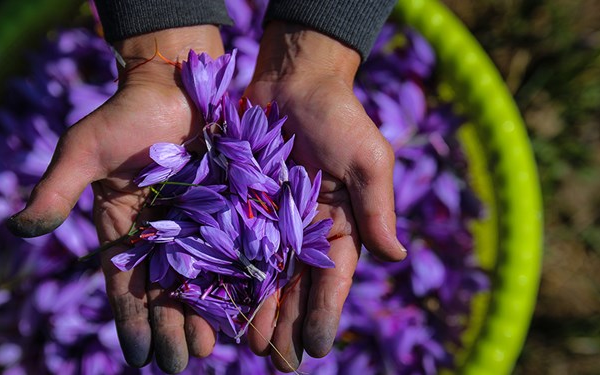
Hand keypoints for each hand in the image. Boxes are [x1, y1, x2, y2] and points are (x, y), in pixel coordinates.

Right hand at [6, 26, 224, 372]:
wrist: (175, 82)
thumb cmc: (125, 114)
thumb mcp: (84, 150)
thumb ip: (56, 189)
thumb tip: (20, 230)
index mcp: (124, 229)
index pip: (125, 284)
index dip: (131, 320)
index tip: (139, 356)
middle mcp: (161, 234)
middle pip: (165, 290)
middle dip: (171, 328)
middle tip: (180, 363)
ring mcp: (197, 223)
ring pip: (200, 278)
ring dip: (203, 314)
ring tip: (208, 348)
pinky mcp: (230, 207)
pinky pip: (235, 248)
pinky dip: (238, 279)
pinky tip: (245, 308)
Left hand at [243, 22, 406, 370]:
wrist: (293, 79)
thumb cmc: (338, 116)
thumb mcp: (367, 158)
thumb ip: (377, 207)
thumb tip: (396, 257)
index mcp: (339, 226)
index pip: (333, 279)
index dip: (325, 312)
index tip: (316, 346)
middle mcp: (303, 231)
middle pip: (295, 286)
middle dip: (286, 323)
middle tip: (276, 360)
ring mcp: (269, 220)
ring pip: (262, 274)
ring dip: (256, 309)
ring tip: (247, 345)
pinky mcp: (239, 204)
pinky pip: (231, 243)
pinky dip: (226, 272)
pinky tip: (217, 300)